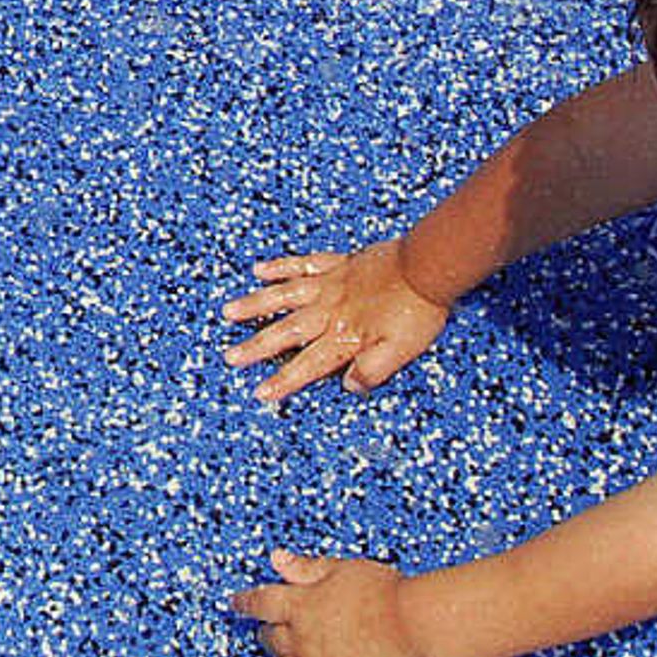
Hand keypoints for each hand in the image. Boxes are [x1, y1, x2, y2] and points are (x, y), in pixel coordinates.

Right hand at [222, 239, 451, 403]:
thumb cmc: (418, 310)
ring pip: (284, 296)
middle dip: (257, 347)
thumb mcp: (402, 352)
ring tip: (230, 312)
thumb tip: (349, 386)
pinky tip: (261, 269)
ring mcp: (329, 285)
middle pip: (286, 332)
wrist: (426, 266)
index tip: (260, 393)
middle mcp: (329, 311)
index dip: (284, 381)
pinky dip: (279, 267)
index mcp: (344, 337)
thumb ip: (372, 370)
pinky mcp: (337, 264)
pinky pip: (301, 264)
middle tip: (231, 356)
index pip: (308, 365)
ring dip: (255, 305)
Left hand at [230, 552, 432, 656]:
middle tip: (258, 637)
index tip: (235, 604)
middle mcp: (305, 641)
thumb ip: (306, 567)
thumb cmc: (384, 592)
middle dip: (264, 637)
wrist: (413, 624)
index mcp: (302, 605)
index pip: (263, 602)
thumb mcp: (341, 568)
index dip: (247, 602)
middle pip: (274, 640)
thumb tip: (276, 559)